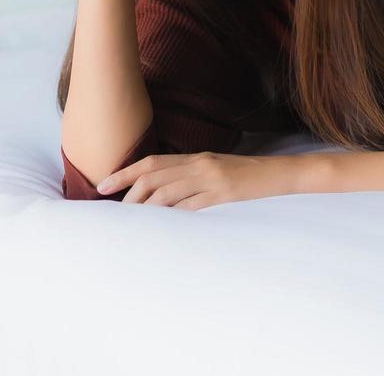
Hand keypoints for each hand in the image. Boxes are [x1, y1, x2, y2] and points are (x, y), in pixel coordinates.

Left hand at [98, 152, 303, 209]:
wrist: (280, 174)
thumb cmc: (247, 175)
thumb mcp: (215, 168)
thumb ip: (189, 175)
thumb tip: (157, 193)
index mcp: (196, 157)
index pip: (152, 162)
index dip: (124, 172)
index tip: (103, 186)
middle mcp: (199, 164)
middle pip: (153, 177)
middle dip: (129, 195)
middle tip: (117, 214)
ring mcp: (211, 179)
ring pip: (167, 193)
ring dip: (146, 210)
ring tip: (135, 224)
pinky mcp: (223, 194)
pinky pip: (191, 206)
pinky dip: (172, 217)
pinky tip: (162, 227)